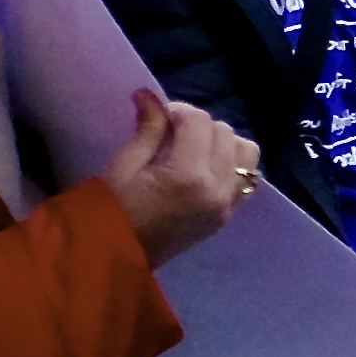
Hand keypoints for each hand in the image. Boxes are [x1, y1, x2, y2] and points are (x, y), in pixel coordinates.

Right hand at [106, 93, 260, 263]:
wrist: (114, 261)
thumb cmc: (109, 213)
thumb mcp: (123, 167)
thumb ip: (148, 130)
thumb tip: (151, 95)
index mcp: (189, 176)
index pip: (199, 122)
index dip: (178, 111)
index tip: (159, 115)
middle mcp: (217, 190)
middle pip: (224, 132)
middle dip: (199, 125)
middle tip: (171, 132)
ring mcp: (227, 205)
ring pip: (245, 151)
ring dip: (222, 141)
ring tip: (191, 148)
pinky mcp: (228, 215)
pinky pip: (246, 176)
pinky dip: (231, 162)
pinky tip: (204, 165)